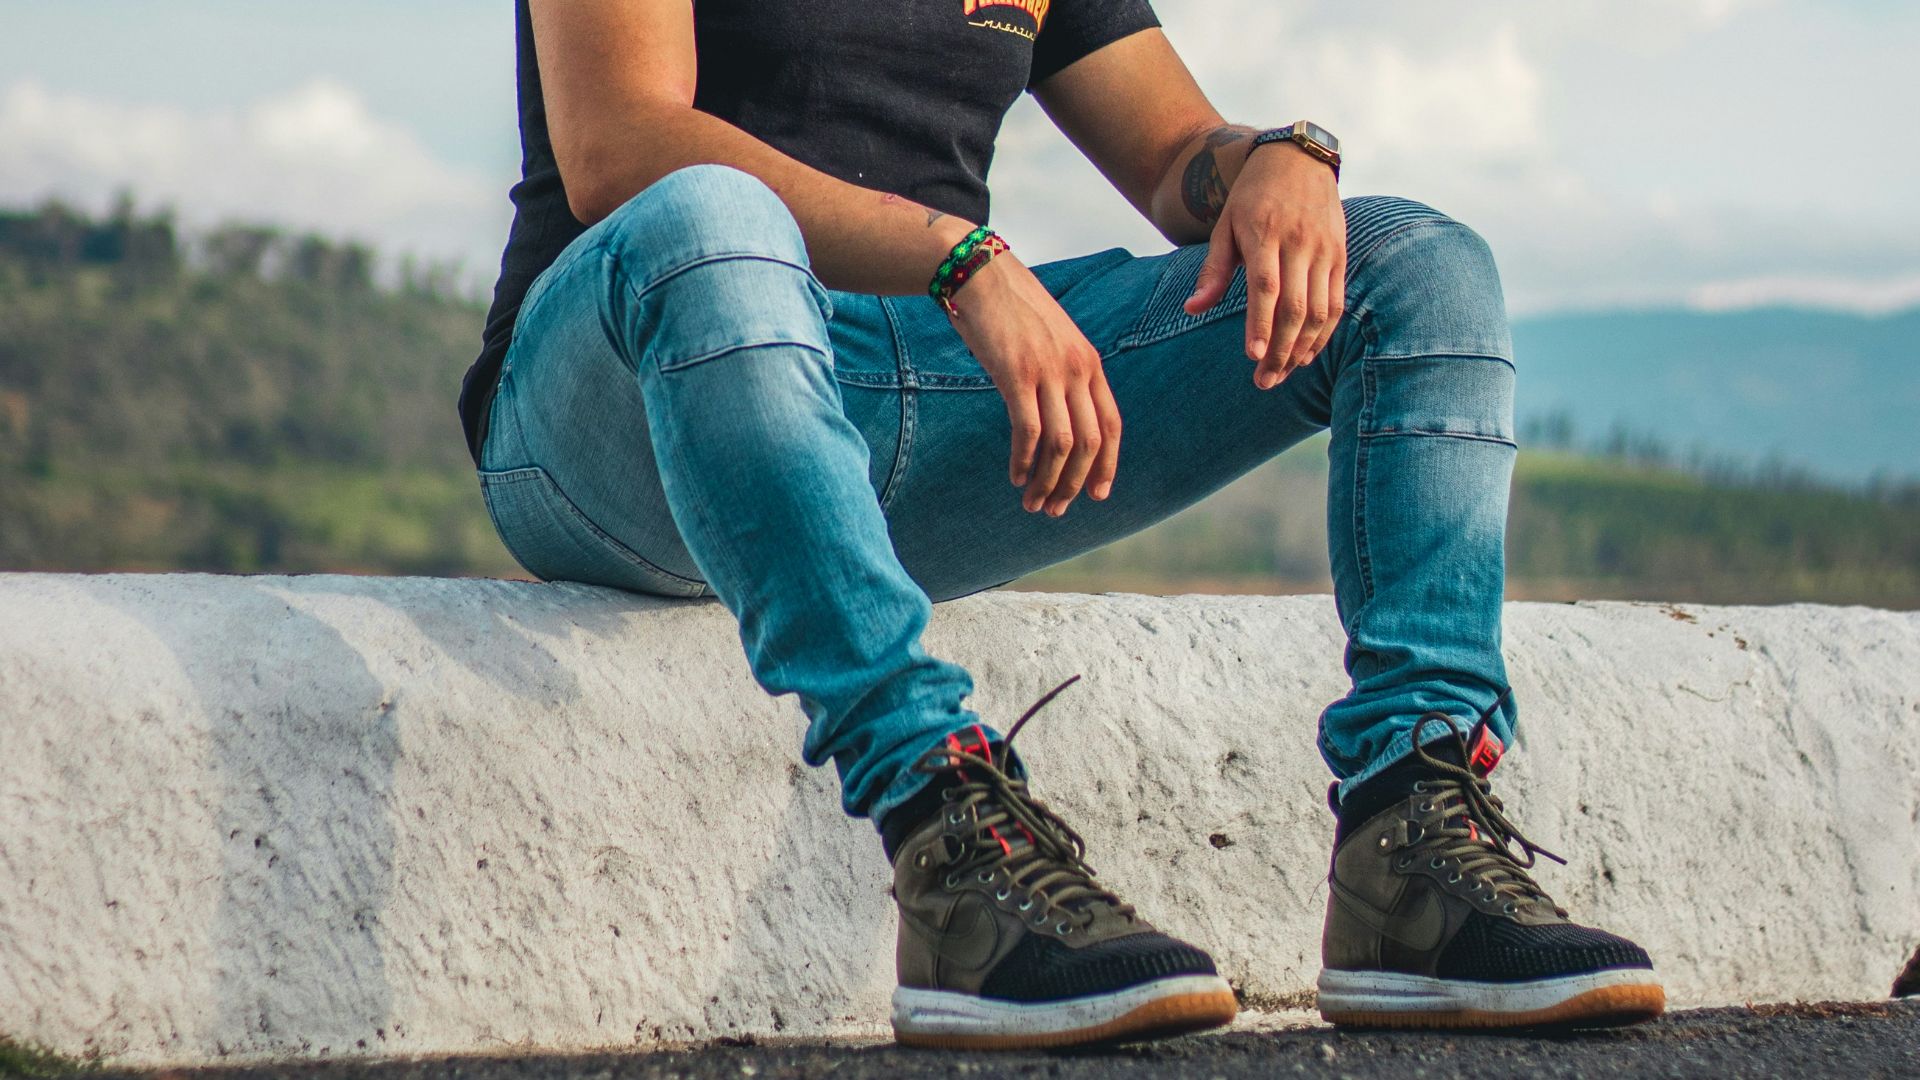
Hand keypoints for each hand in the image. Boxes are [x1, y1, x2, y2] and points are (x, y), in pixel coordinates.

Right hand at [946, 254, 1121, 515]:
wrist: (979, 273)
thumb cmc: (1009, 309)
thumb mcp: (1050, 340)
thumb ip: (1062, 373)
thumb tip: (1061, 416)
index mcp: (1089, 361)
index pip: (1111, 425)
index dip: (1107, 465)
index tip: (1096, 494)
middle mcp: (1076, 368)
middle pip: (1089, 443)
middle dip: (1075, 484)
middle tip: (1054, 509)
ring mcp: (1048, 371)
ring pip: (1061, 445)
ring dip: (1048, 482)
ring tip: (1033, 502)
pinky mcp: (1016, 374)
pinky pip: (1028, 432)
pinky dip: (1024, 462)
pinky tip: (1015, 476)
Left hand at [1183, 142, 1345, 388]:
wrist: (1298, 159)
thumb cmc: (1252, 197)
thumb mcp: (1225, 226)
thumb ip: (1213, 271)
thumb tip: (1192, 310)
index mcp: (1264, 233)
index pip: (1265, 286)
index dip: (1260, 324)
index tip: (1252, 357)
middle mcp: (1298, 242)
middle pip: (1294, 306)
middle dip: (1280, 349)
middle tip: (1264, 381)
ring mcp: (1323, 249)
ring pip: (1319, 310)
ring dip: (1302, 348)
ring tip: (1282, 373)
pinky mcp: (1340, 254)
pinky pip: (1335, 302)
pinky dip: (1324, 333)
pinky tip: (1307, 354)